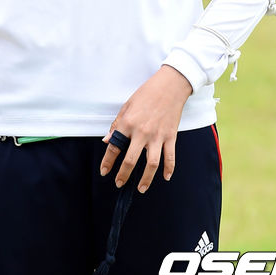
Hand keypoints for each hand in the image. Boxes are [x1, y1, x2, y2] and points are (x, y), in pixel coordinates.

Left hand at [99, 65, 191, 192]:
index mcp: (128, 123)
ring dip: (146, 179)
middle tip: (119, 183)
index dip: (108, 161)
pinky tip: (165, 177)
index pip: (114, 147)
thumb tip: (107, 140)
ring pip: (152, 164)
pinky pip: (170, 157)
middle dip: (123, 174)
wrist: (169, 86)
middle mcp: (142, 132)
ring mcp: (158, 136)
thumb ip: (117, 124)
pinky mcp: (171, 136)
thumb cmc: (146, 94)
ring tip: (141, 188)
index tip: (104, 171)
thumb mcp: (127, 106)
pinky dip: (168, 169)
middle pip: (131, 160)